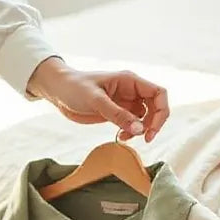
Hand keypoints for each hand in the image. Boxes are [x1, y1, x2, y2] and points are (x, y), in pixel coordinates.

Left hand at [28, 58, 169, 142]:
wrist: (58, 91)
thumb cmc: (75, 88)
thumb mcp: (96, 100)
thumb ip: (117, 115)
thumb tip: (139, 130)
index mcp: (130, 81)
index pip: (159, 93)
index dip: (161, 112)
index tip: (150, 130)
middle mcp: (131, 91)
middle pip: (155, 107)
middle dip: (153, 123)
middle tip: (143, 139)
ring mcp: (124, 103)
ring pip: (144, 118)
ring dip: (140, 130)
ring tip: (125, 138)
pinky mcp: (115, 114)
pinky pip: (131, 124)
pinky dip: (130, 133)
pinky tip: (120, 138)